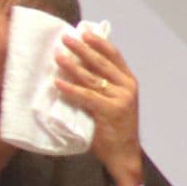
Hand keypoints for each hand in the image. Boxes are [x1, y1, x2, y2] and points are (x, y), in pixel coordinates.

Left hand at [55, 29, 143, 185]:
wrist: (124, 154)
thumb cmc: (114, 128)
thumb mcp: (112, 101)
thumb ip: (102, 84)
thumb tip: (78, 64)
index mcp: (129, 81)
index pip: (114, 55)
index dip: (98, 42)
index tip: (84, 31)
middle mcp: (127, 87)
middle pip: (101, 62)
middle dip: (82, 49)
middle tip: (65, 38)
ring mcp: (120, 99)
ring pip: (92, 78)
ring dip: (72, 66)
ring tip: (57, 56)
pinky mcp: (110, 111)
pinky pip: (86, 96)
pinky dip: (70, 89)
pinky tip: (57, 83)